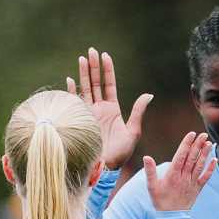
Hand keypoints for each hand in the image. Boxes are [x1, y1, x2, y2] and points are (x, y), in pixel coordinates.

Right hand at [67, 48, 151, 169]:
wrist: (104, 167)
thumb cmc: (120, 153)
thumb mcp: (133, 132)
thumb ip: (138, 112)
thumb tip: (148, 94)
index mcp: (112, 109)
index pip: (109, 84)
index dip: (107, 70)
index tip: (105, 55)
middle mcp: (99, 108)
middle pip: (95, 82)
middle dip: (93, 67)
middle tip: (91, 51)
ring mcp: (88, 113)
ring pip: (84, 89)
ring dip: (82, 74)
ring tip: (82, 59)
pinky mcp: (80, 120)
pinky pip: (74, 102)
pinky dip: (71, 91)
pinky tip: (70, 80)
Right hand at [145, 132, 215, 211]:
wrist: (172, 217)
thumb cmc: (160, 200)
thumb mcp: (151, 186)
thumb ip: (150, 171)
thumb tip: (146, 157)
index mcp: (172, 175)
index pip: (181, 156)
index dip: (186, 144)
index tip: (191, 134)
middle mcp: (184, 177)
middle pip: (192, 158)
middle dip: (198, 145)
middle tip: (203, 134)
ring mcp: (192, 183)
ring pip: (200, 166)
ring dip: (205, 154)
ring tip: (208, 143)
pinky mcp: (198, 188)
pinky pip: (206, 178)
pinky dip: (211, 169)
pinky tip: (215, 160)